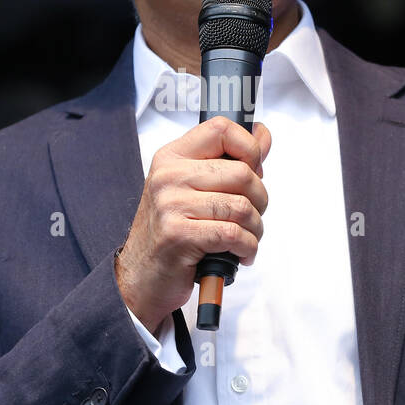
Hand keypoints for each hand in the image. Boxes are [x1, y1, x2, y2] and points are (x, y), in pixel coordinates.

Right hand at [115, 117, 270, 334]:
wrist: (142, 276)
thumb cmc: (173, 231)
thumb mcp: (194, 189)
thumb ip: (230, 161)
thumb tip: (263, 135)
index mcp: (172, 156)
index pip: (221, 128)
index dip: (250, 148)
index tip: (255, 170)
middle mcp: (168, 175)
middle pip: (242, 172)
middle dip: (260, 200)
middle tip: (252, 217)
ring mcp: (170, 204)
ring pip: (242, 206)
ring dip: (255, 229)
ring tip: (246, 239)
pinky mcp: (177, 234)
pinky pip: (233, 234)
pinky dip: (247, 247)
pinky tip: (240, 254)